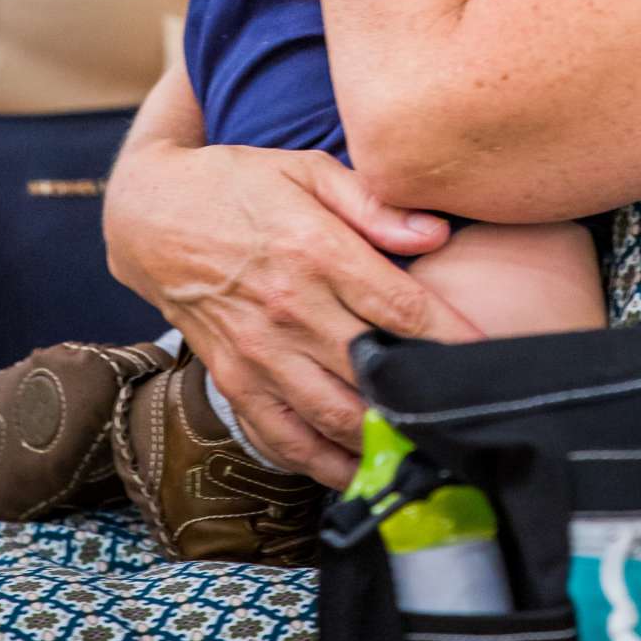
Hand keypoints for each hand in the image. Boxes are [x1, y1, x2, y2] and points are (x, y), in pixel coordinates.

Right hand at [105, 139, 481, 486]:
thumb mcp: (307, 169)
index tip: (488, 357)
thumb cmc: (240, 184)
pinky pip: (282, 437)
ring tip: (424, 450)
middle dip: (423, 397)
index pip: (402, 307)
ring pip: (334, 415)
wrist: (152, 216)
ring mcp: (259, 351)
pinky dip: (322, 464)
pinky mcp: (233, 380)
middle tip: (468, 417)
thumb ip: (374, 204)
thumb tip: (437, 234)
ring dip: (381, 439)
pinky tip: (357, 470)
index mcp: (317, 250)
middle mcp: (291, 308)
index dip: (451, 337)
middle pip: (374, 370)